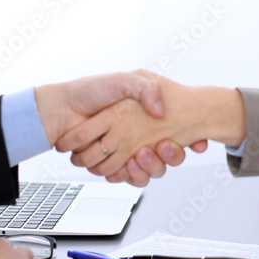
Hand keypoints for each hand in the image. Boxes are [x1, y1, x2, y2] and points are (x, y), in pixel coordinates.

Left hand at [56, 72, 244, 184]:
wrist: (62, 108)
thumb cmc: (91, 90)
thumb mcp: (126, 80)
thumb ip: (147, 89)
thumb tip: (161, 111)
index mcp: (143, 118)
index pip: (177, 134)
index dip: (189, 140)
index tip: (195, 141)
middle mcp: (137, 136)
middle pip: (167, 156)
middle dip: (172, 155)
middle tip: (164, 146)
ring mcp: (124, 152)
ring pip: (150, 170)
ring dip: (151, 166)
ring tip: (143, 154)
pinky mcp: (110, 165)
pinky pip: (128, 177)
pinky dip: (131, 174)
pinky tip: (131, 163)